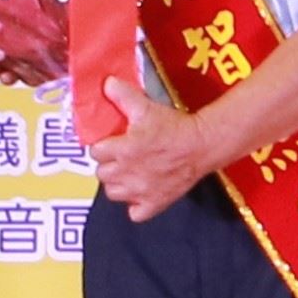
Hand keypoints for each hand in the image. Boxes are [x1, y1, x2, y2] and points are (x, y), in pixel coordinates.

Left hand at [90, 95, 216, 220]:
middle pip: (101, 174)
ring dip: (118, 184)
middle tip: (121, 156)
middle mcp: (127, 174)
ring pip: (113, 193)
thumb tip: (106, 84)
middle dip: (109, 164)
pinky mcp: (154, 204)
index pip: (95, 152)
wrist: (202, 145)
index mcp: (122, 150)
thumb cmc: (174, 126)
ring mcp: (140, 192)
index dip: (103, 146)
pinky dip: (135, 205)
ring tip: (129, 173)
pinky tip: (141, 192)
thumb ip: (122, 95)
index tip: (112, 142)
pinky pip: (134, 213)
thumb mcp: (146, 106)